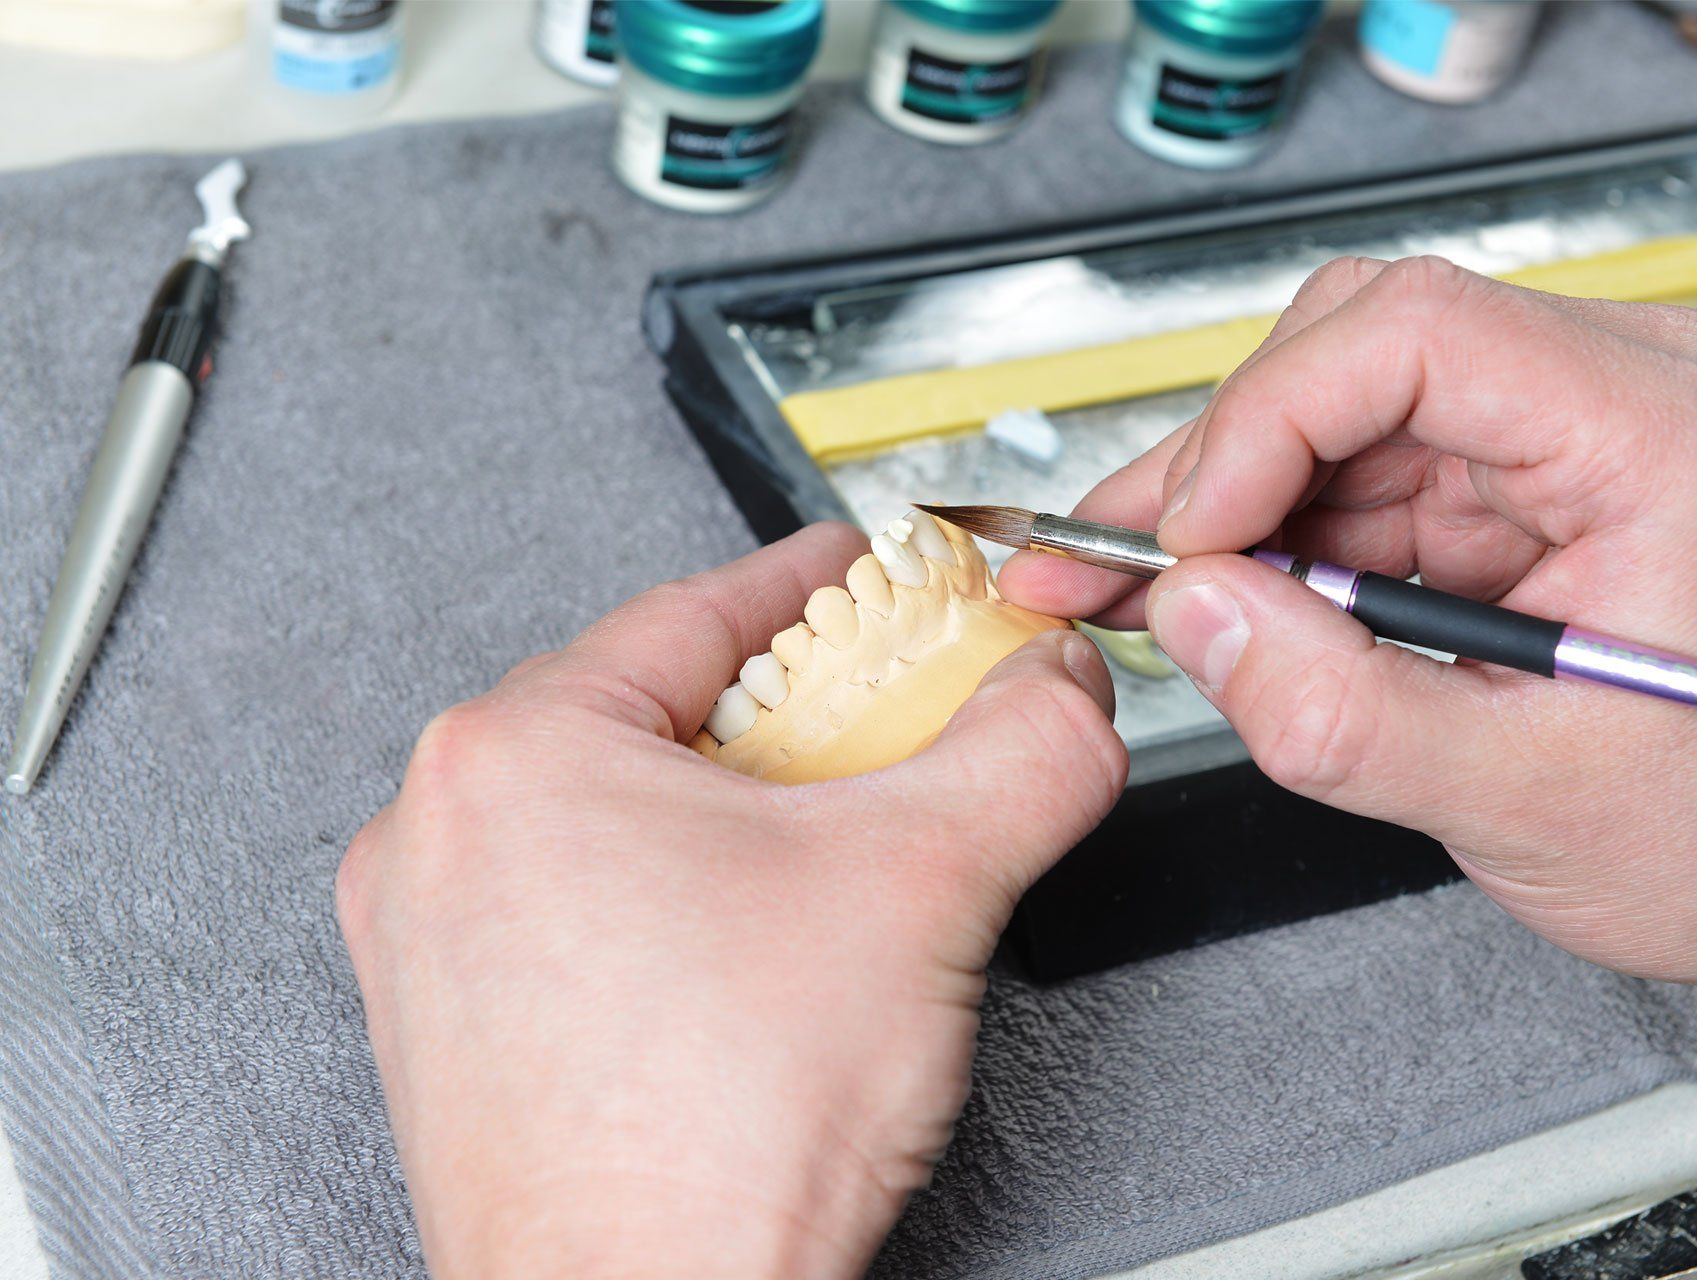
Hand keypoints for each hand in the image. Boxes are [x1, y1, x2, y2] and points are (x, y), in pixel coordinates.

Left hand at [337, 524, 1125, 1277]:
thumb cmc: (714, 1134)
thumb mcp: (926, 881)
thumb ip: (1026, 751)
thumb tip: (1061, 696)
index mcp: (513, 751)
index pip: (703, 612)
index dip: (821, 588)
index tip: (875, 583)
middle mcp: (441, 835)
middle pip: (664, 715)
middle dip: (792, 715)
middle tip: (884, 727)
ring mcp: (435, 943)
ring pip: (622, 816)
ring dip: (737, 815)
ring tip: (831, 855)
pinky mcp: (456, 1036)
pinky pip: (586, 910)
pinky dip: (679, 901)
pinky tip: (756, 953)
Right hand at [999, 256, 1696, 1039]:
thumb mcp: (1533, 800)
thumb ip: (1342, 712)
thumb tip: (1194, 611)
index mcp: (1657, 433)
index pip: (1414, 333)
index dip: (1264, 420)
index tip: (1184, 539)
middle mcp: (1615, 396)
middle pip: (1357, 348)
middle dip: (1221, 460)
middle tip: (1117, 564)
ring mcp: (1564, 438)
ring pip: (1340, 412)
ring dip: (1226, 503)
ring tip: (1122, 585)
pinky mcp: (1523, 491)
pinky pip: (1366, 478)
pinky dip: (1276, 539)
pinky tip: (1209, 596)